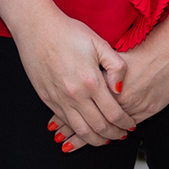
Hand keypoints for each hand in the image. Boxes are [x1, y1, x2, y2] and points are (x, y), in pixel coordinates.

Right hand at [16, 10, 134, 149]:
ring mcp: (59, 99)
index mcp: (91, 81)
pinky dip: (77, 131)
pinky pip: (65, 122)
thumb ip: (116, 67)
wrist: (37, 28)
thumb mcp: (99, 43)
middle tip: (122, 135)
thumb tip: (120, 89)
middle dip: (114, 134)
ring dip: (96, 139)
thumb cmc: (68, 32)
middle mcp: (75, 95)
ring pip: (81, 130)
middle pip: (99, 127)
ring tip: (106, 138)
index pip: (113, 113)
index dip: (125, 123)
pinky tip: (84, 130)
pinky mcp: (47, 99)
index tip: (131, 125)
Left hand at [54, 12, 168, 143]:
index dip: (65, 116)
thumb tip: (83, 77)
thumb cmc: (146, 48)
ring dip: (88, 137)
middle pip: (90, 119)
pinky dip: (113, 132)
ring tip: (70, 145)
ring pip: (106, 127)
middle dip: (73, 132)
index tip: (54, 124)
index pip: (81, 104)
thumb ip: (100, 69)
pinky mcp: (148, 110)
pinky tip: (104, 138)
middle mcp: (118, 98)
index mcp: (106, 83)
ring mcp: (134, 106)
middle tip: (59, 139)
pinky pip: (125, 125)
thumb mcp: (117, 55)